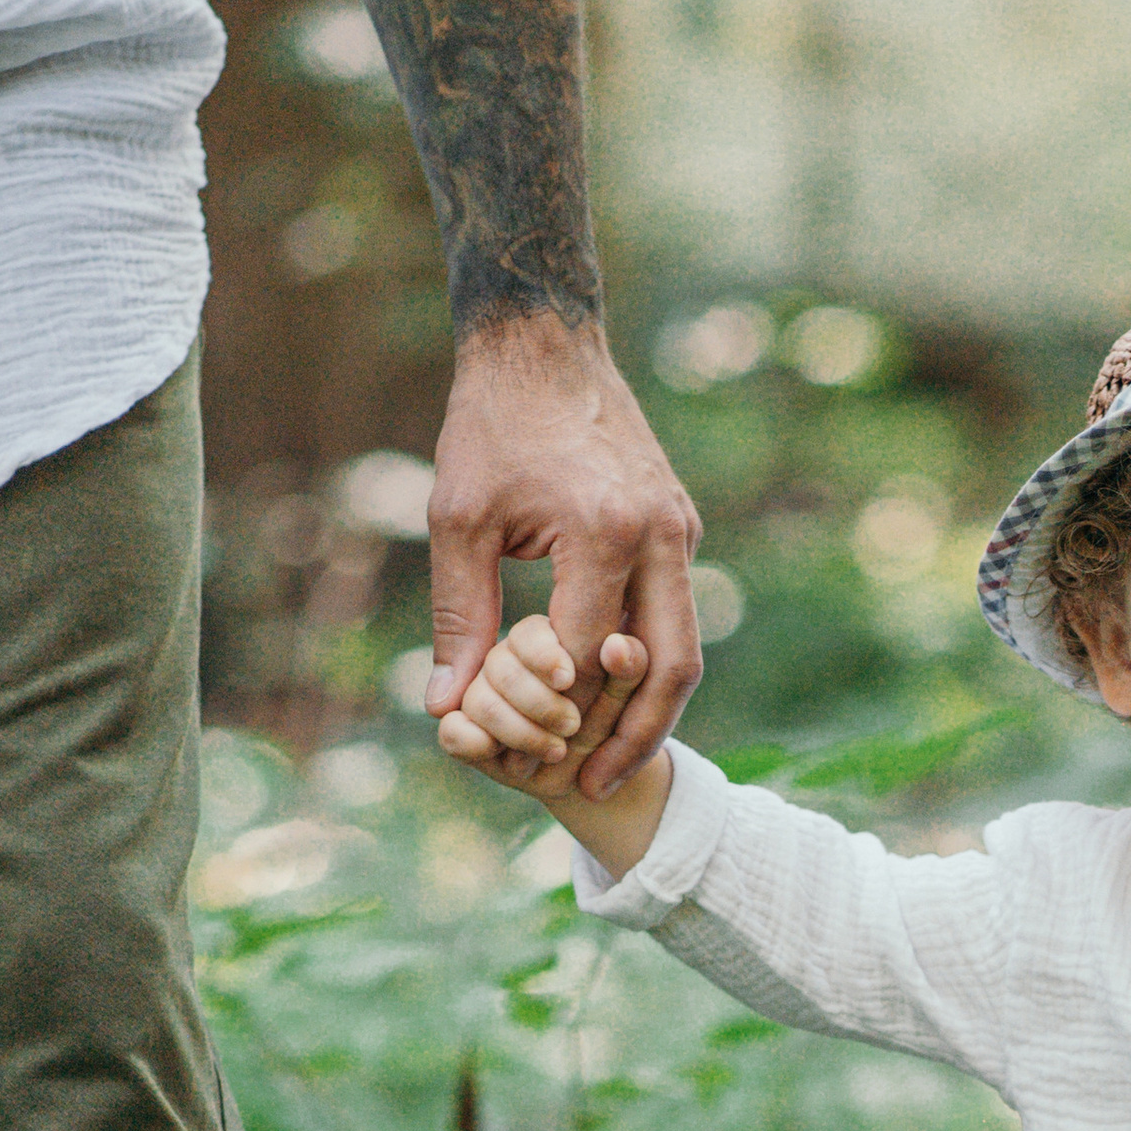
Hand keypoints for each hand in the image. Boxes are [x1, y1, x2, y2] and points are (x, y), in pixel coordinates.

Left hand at [427, 317, 703, 795]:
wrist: (543, 343)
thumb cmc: (490, 425)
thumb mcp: (458, 520)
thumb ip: (459, 617)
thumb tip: (447, 708)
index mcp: (603, 532)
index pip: (586, 654)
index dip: (555, 715)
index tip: (525, 758)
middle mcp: (659, 534)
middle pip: (667, 670)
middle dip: (632, 738)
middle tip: (595, 787)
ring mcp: (680, 528)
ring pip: (683, 647)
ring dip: (651, 711)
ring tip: (609, 758)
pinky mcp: (680, 523)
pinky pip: (675, 611)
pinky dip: (648, 662)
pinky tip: (611, 693)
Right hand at [438, 615, 645, 799]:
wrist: (605, 774)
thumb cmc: (626, 723)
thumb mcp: (638, 695)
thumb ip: (635, 666)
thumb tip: (621, 647)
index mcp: (543, 638)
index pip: (527, 633)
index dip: (542, 656)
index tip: (565, 678)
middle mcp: (505, 662)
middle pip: (499, 664)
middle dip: (538, 704)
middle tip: (572, 726)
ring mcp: (479, 697)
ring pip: (478, 701)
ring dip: (519, 732)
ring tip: (557, 750)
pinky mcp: (462, 733)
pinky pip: (453, 734)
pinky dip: (473, 744)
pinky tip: (499, 753)